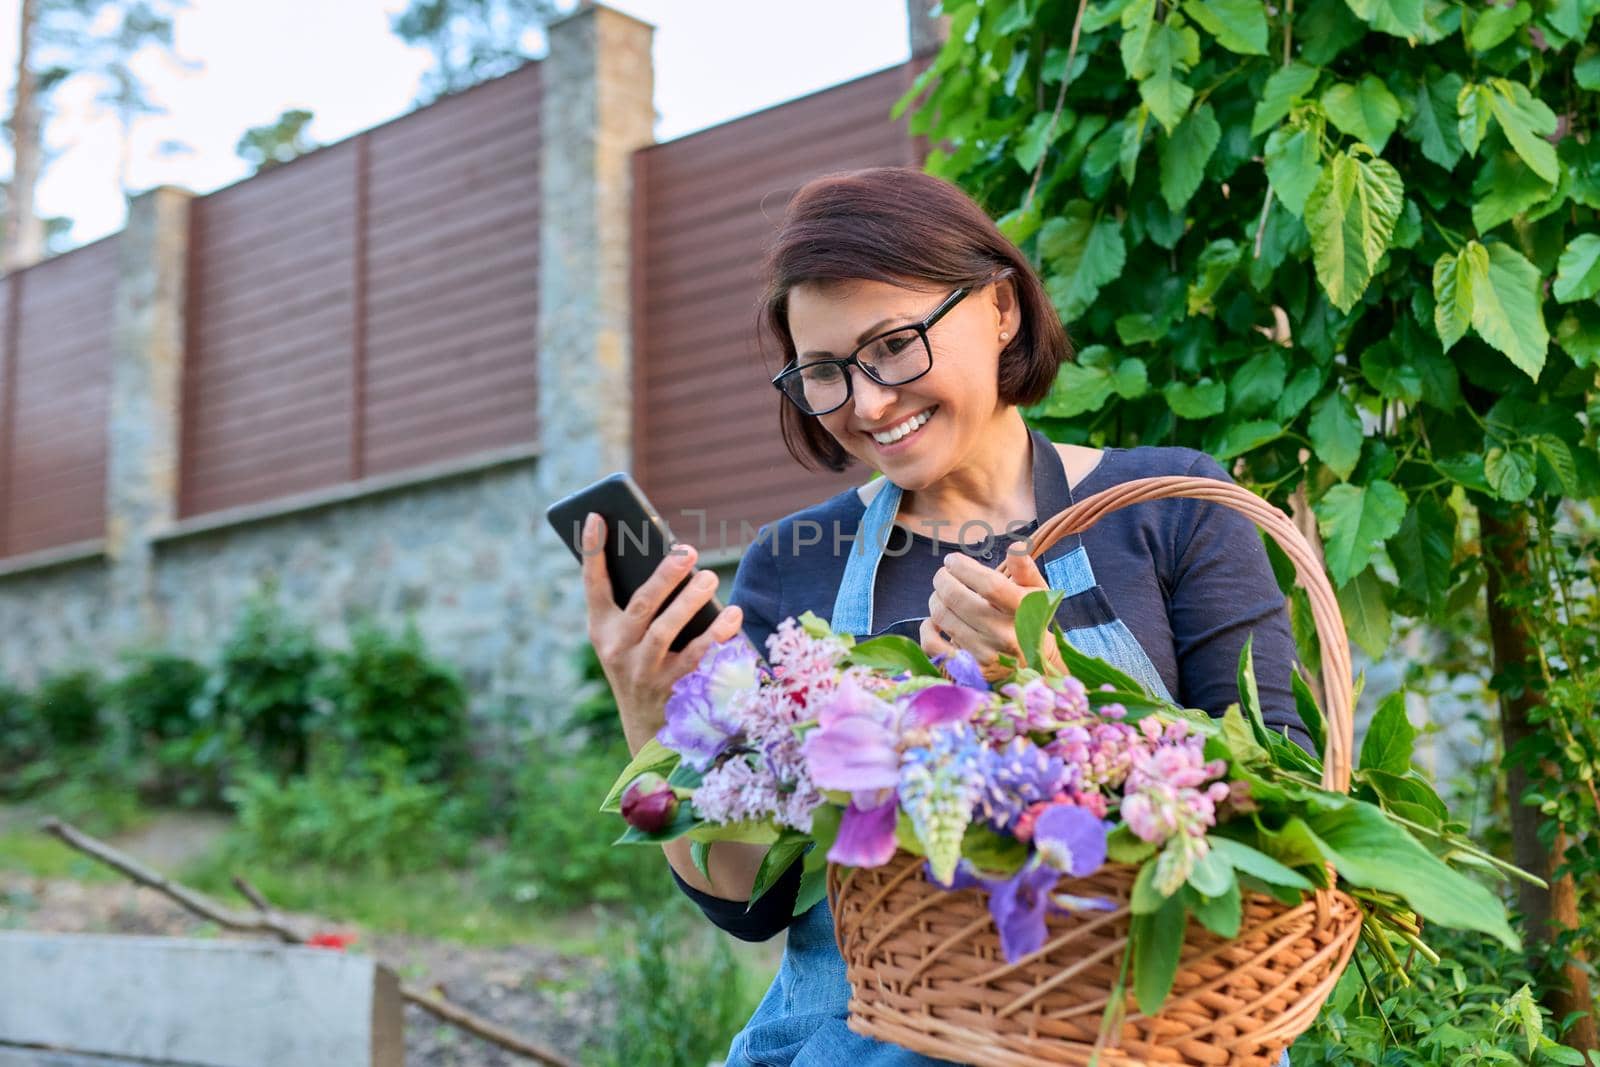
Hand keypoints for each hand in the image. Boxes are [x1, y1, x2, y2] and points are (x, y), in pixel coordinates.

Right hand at [580, 513, 744, 752]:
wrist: (646, 726)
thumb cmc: (642, 662)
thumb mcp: (627, 635)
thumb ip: (639, 601)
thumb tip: (672, 558)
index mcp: (602, 628)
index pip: (593, 584)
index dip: (593, 550)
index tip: (598, 516)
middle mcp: (617, 649)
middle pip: (640, 606)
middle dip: (663, 576)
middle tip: (687, 551)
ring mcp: (642, 671)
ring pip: (664, 632)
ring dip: (689, 602)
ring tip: (710, 578)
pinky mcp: (670, 688)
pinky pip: (696, 657)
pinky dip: (716, 635)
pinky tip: (733, 614)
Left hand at [919, 542, 1062, 681]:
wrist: (1036, 663)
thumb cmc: (1031, 618)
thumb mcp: (1036, 591)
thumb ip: (1024, 567)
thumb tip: (1014, 546)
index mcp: (1023, 611)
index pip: (988, 584)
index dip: (963, 567)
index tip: (953, 560)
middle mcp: (1004, 634)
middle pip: (956, 598)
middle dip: (942, 579)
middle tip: (943, 575)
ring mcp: (986, 655)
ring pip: (941, 616)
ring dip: (936, 599)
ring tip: (943, 595)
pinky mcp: (970, 670)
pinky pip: (932, 645)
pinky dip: (927, 628)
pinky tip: (935, 620)